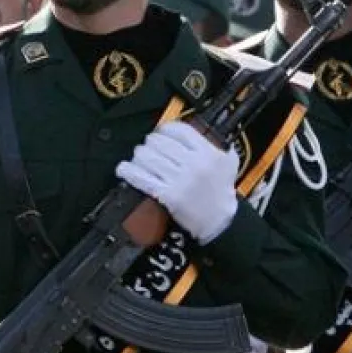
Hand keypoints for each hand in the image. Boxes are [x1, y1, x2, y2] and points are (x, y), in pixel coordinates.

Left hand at [115, 121, 239, 243]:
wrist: (219, 222)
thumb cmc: (221, 192)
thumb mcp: (228, 163)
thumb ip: (214, 144)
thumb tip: (192, 132)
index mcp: (208, 153)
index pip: (179, 130)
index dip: (165, 130)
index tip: (160, 133)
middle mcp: (194, 164)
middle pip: (160, 142)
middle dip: (150, 144)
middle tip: (148, 149)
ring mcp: (179, 180)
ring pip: (147, 157)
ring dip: (138, 156)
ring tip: (138, 159)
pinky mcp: (167, 195)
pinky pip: (141, 178)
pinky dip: (128, 171)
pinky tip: (123, 169)